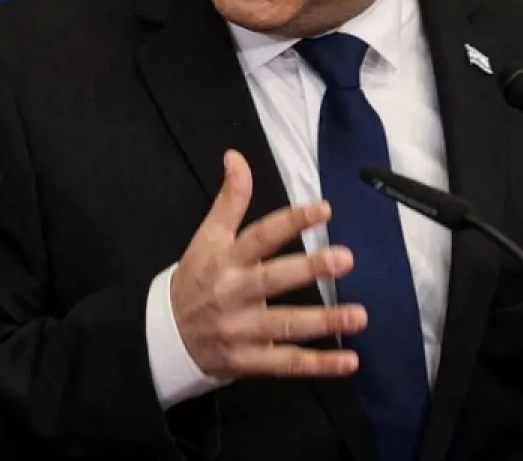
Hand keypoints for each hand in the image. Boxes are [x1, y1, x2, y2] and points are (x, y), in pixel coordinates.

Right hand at [170, 150, 366, 380]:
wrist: (164, 337)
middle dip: (309, 269)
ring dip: (324, 321)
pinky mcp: (249, 361)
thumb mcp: (206, 236)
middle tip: (345, 258)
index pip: (259, 236)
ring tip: (359, 315)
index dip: (291, 222)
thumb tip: (236, 156)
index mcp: (225, 259)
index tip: (324, 209)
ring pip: (285, 325)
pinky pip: (287, 365)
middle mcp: (233, 293)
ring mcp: (241, 330)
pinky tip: (350, 361)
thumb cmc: (195, 279)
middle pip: (273, 280)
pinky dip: (319, 366)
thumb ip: (229, 199)